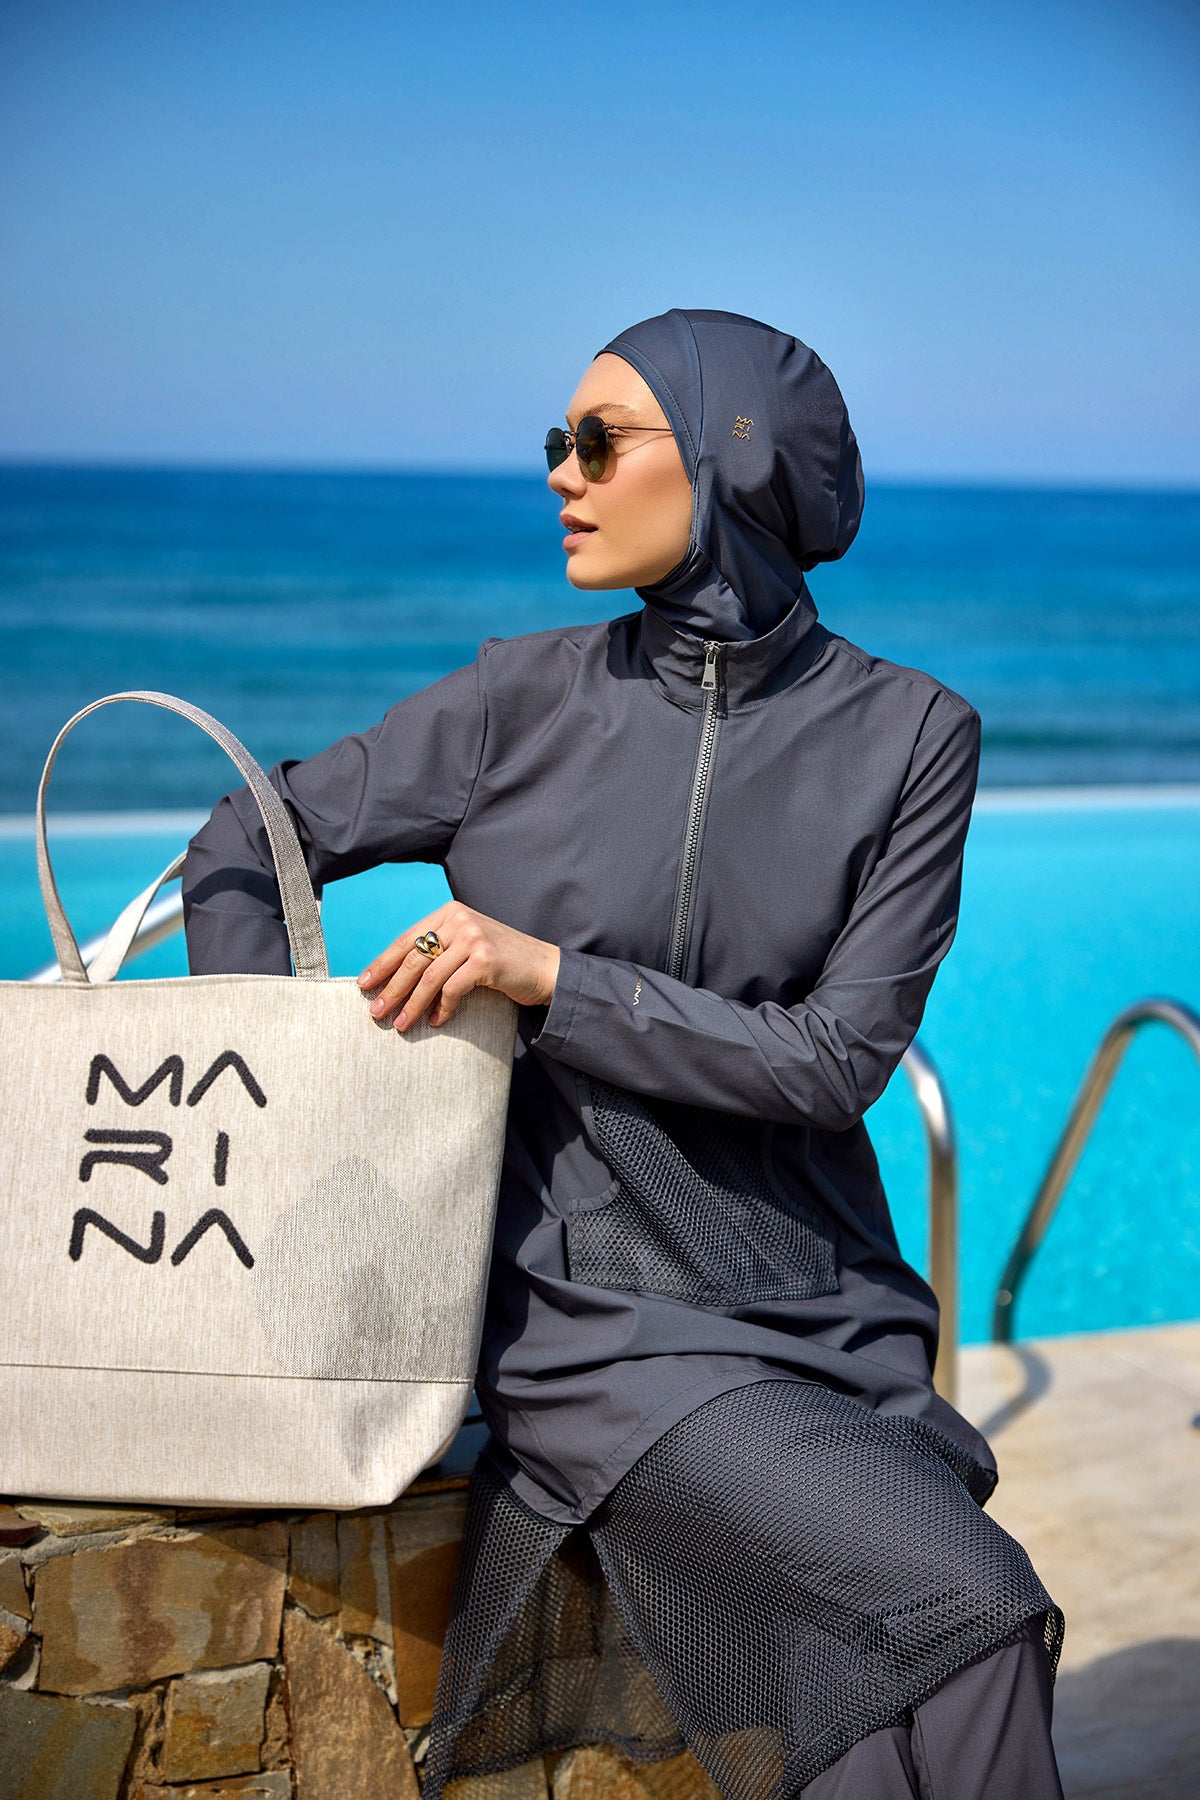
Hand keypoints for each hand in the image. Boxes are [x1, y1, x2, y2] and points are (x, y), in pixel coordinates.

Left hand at [357, 901, 560, 1030]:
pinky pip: (452, 989)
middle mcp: (459, 920)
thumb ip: (438, 950)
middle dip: (391, 988)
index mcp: (449, 912)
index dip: (382, 964)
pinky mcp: (485, 960)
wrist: (545, 968)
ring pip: (429, 976)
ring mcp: (473, 937)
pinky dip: (441, 1008)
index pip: (407, 940)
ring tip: (400, 1024)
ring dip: (411, 1004)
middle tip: (376, 1011)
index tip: (364, 984)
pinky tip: (436, 1021)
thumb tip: (395, 978)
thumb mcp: (466, 945)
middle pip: (414, 959)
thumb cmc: (501, 962)